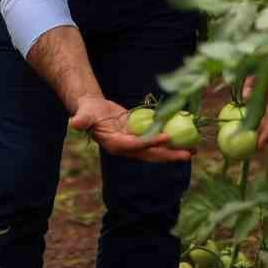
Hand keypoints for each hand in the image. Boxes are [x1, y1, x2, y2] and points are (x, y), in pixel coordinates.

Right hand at [68, 95, 191, 162]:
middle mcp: (127, 148)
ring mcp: (135, 144)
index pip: (136, 145)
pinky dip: (169, 140)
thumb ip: (81, 120)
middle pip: (151, 154)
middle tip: (188, 155)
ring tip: (193, 151)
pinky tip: (184, 138)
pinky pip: (156, 140)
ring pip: (157, 150)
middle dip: (169, 155)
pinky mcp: (139, 138)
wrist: (92, 112)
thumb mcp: (84, 115)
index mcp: (115, 145)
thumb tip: (74, 123)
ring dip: (173, 151)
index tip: (166, 137)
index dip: (151, 143)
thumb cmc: (87, 112)